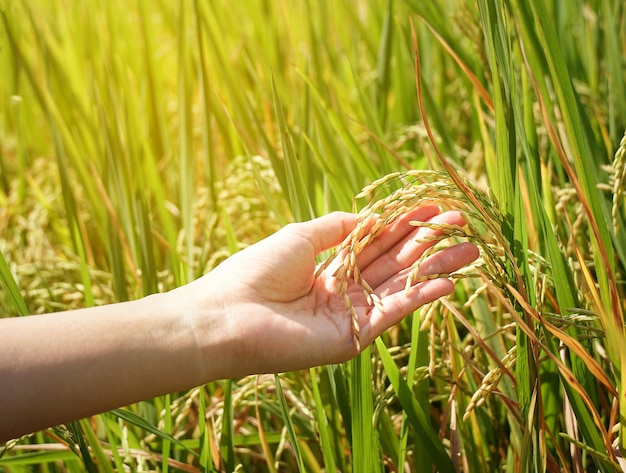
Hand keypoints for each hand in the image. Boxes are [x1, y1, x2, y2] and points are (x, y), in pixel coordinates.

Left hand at [176, 206, 478, 377]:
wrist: (230, 314)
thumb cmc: (257, 270)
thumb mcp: (301, 236)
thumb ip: (339, 227)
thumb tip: (374, 216)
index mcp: (329, 267)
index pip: (376, 243)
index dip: (405, 225)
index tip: (434, 209)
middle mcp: (344, 291)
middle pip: (394, 263)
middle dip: (428, 243)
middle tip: (463, 224)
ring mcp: (351, 316)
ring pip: (400, 286)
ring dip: (434, 268)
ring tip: (470, 250)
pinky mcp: (353, 338)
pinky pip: (392, 314)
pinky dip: (419, 298)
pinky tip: (447, 282)